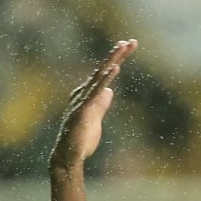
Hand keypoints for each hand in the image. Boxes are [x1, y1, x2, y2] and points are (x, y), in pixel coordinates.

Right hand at [52, 39, 136, 171]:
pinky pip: (95, 91)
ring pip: (99, 76)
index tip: (128, 47)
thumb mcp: (96, 119)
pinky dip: (104, 79)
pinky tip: (114, 69)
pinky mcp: (83, 110)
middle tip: (131, 42)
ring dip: (112, 61)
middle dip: (117, 55)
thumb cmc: (81, 140)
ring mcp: (82, 100)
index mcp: (87, 95)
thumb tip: (110, 91)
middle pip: (102, 70)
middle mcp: (83, 93)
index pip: (104, 74)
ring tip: (123, 48)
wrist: (69, 157)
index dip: (116, 60)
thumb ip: (101, 104)